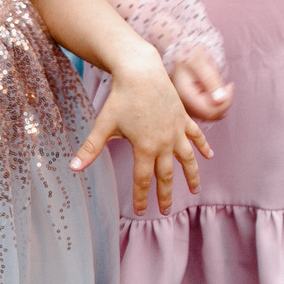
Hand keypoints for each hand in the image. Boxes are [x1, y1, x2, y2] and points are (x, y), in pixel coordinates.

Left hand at [71, 49, 211, 212]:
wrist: (141, 71)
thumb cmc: (121, 97)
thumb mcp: (103, 124)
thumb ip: (91, 149)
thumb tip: (73, 167)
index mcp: (144, 147)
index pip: (142, 180)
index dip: (141, 197)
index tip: (140, 212)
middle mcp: (164, 142)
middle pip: (166, 175)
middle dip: (165, 195)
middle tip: (165, 210)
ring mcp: (176, 130)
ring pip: (187, 159)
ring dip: (191, 176)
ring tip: (194, 190)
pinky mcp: (183, 118)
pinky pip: (196, 136)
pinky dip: (203, 146)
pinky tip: (209, 156)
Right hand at [169, 49, 231, 121]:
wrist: (178, 45)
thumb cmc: (187, 50)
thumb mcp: (200, 63)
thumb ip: (210, 81)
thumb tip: (221, 100)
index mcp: (185, 95)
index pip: (210, 112)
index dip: (225, 103)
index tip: (229, 85)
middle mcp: (183, 103)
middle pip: (211, 115)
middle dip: (223, 101)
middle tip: (227, 85)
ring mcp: (186, 103)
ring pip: (210, 112)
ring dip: (219, 100)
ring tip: (218, 82)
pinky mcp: (190, 101)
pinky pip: (207, 107)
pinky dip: (215, 99)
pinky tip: (215, 86)